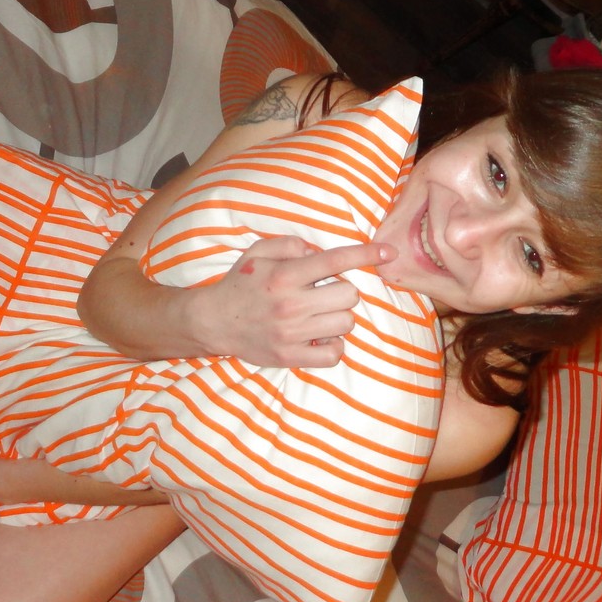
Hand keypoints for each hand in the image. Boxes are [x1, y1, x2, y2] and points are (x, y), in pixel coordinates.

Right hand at [190, 237, 393, 367]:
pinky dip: (332, 345)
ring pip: (346, 323)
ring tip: (318, 314)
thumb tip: (317, 251)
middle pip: (349, 295)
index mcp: (285, 275)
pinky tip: (318, 336)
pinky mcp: (291, 357)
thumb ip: (289, 244)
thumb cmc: (240, 284)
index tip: (389, 253)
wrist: (213, 322)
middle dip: (342, 291)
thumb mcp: (258, 252)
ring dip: (338, 317)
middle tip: (324, 293)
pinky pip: (334, 354)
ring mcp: (292, 334)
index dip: (367, 254)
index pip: (337, 261)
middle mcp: (291, 304)